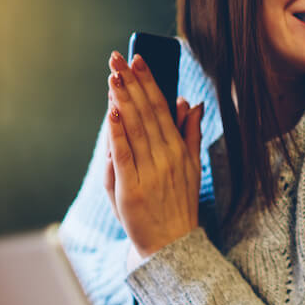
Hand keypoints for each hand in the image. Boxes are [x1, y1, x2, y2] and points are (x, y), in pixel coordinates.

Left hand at [104, 51, 202, 257]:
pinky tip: (111, 112)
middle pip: (147, 113)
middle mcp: (167, 157)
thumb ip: (191, 133)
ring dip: (123, 101)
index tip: (138, 60)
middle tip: (118, 59)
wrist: (172, 245)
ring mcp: (151, 172)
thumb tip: (192, 102)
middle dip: (132, 84)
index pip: (163, 108)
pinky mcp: (132, 189)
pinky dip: (117, 134)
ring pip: (135, 130)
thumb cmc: (179, 203)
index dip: (150, 83)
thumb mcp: (192, 167)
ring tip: (113, 77)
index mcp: (180, 150)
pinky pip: (124, 156)